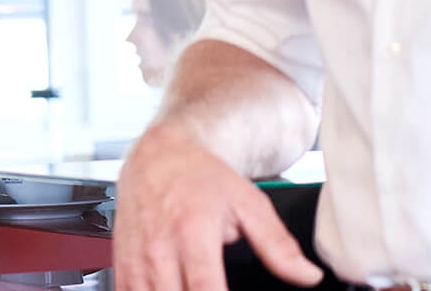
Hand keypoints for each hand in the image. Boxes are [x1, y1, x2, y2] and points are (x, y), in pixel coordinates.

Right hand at [113, 122, 322, 290]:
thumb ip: (278, 245)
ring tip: (192, 289)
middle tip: (217, 290)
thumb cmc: (199, 176)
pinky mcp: (122, 261)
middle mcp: (159, 247)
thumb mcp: (247, 202)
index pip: (206, 289)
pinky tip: (168, 289)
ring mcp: (137, 256)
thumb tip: (308, 276)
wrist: (156, 154)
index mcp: (192, 232)